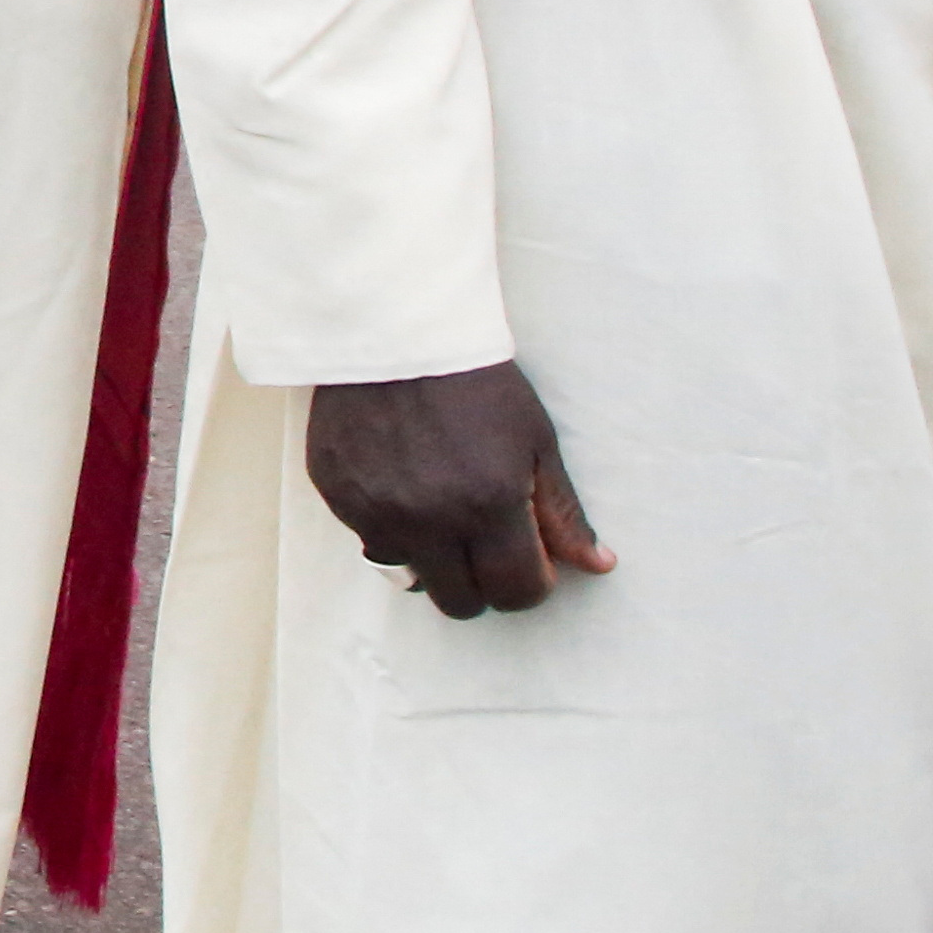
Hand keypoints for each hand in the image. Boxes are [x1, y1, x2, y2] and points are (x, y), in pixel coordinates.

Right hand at [305, 361, 613, 618]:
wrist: (393, 329)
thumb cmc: (474, 380)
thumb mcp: (535, 440)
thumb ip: (561, 512)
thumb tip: (597, 565)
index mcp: (487, 505)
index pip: (515, 594)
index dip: (530, 584)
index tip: (529, 560)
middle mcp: (427, 519)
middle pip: (460, 603)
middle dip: (482, 583)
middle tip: (486, 544)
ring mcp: (374, 511)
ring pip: (410, 577)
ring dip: (432, 558)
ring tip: (439, 508)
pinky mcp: (336, 496)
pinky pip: (369, 540)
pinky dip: (391, 525)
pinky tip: (401, 479)